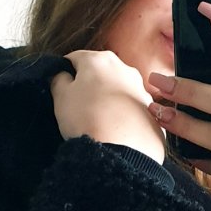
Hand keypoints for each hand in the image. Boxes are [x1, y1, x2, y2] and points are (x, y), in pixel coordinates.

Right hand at [50, 49, 166, 165]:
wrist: (120, 151)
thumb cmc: (86, 119)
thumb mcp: (61, 97)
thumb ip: (58, 79)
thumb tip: (62, 75)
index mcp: (99, 60)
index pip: (76, 58)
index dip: (66, 71)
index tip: (62, 84)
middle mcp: (124, 69)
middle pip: (101, 72)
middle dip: (90, 84)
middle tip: (79, 105)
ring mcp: (141, 90)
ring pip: (119, 89)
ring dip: (108, 99)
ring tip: (98, 119)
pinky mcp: (151, 111)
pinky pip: (132, 109)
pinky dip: (123, 115)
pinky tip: (115, 128)